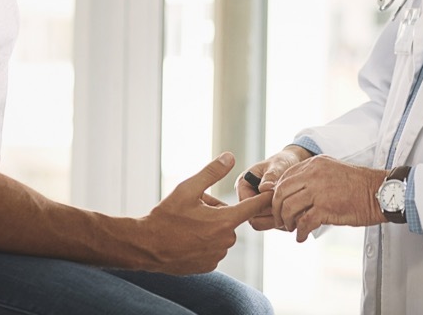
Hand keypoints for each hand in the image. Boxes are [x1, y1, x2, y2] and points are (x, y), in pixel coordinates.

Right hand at [138, 152, 270, 274]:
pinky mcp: (208, 267)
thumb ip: (211, 172)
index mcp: (224, 221)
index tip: (276, 193)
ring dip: (210, 227)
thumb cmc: (166, 216)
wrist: (146, 247)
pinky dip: (204, 242)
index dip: (264, 198)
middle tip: (194, 209)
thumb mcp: (188, 188)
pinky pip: (213, 248)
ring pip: (221, 234)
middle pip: (230, 218)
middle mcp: (225, 241)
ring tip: (187, 225)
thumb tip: (230, 156)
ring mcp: (217, 256)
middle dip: (217, 211)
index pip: (253, 207)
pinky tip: (186, 240)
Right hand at [237, 145, 312, 231]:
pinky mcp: (266, 215)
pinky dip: (282, 221)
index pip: (245, 204)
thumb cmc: (282, 161)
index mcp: (243, 184)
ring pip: (262, 224)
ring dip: (276, 219)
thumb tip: (264, 188)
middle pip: (252, 217)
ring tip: (290, 209)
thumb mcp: (277, 165)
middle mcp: (247, 198)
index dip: (260, 204)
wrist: (292, 164)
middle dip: (269, 214)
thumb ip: (270, 176)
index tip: (276, 198)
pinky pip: (271, 225)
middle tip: (285, 206)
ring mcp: (255, 208)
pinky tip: (293, 212)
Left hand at [272, 155, 387, 241]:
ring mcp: (318, 190)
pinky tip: (302, 237)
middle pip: (281, 192)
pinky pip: (304, 222)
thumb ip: (313, 178)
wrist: (380, 192)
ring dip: (287, 222)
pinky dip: (300, 232)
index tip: (280, 206)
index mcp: (314, 164)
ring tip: (293, 228)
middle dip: (277, 209)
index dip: (277, 194)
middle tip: (282, 220)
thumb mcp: (332, 171)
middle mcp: (313, 174)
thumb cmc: (359, 185)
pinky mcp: (326, 207)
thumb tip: (296, 194)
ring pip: (288, 207)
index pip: (284, 177)